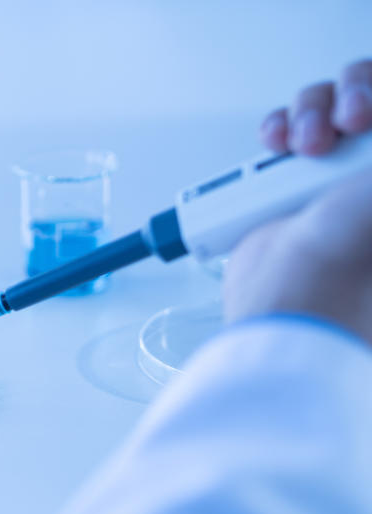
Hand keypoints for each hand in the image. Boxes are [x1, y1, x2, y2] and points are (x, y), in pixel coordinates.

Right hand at [224, 59, 371, 345]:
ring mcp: (331, 176)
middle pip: (364, 93)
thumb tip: (368, 136)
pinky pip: (282, 134)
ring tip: (305, 145)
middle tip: (351, 121)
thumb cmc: (355, 256)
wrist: (294, 296)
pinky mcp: (287, 184)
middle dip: (353, 96)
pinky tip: (277, 146)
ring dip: (309, 113)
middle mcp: (367, 173)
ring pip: (323, 107)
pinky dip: (275, 131)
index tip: (370, 119)